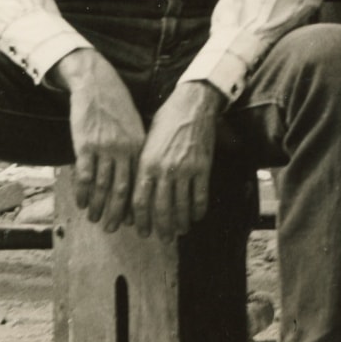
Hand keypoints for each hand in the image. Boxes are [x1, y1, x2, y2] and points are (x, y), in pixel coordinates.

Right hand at [54, 48, 146, 230]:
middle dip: (118, 213)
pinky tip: (82, 203)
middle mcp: (124, 149)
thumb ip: (135, 149)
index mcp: (138, 146)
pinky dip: (84, 193)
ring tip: (95, 219)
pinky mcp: (85, 145)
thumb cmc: (116, 104)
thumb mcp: (135, 125)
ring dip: (98, 207)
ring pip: (102, 187)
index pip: (139, 183)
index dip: (135, 205)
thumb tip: (136, 176)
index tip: (133, 221)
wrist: (96, 82)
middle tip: (113, 229)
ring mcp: (104, 148)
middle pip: (122, 190)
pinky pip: (85, 176)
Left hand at [131, 81, 223, 239]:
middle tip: (162, 238)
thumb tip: (137, 190)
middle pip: (160, 209)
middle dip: (161, 228)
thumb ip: (142, 165)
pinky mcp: (203, 167)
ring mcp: (185, 170)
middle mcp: (164, 169)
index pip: (140, 201)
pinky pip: (201, 197)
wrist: (192, 103)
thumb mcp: (146, 140)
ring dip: (180, 223)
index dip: (141, 220)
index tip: (142, 231)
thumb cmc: (166, 119)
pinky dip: (198, 211)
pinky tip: (196, 217)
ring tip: (180, 231)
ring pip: (181, 207)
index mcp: (146, 163)